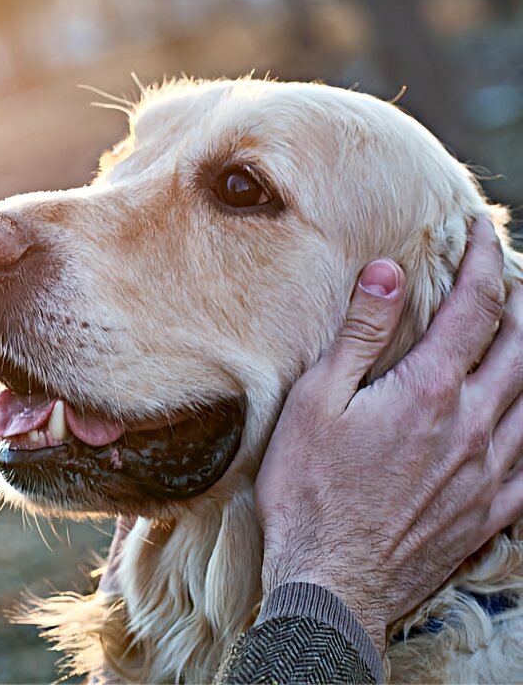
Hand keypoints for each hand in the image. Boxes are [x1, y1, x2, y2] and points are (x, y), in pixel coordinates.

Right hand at [257, 217, 522, 651]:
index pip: (474, 307)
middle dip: (521, 301)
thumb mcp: (316, 402)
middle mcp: (474, 425)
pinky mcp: (492, 510)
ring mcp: (490, 470)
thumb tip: (387, 272)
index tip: (481, 228)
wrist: (332, 582)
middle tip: (512, 275)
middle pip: (522, 347)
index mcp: (430, 390)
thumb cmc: (310, 491)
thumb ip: (360, 335)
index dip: (482, 260)